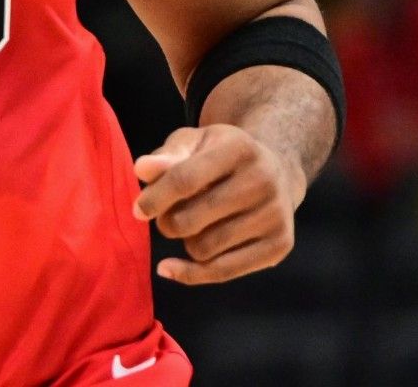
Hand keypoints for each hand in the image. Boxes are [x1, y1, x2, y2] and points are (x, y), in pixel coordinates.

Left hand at [132, 124, 305, 284]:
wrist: (274, 173)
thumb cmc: (219, 157)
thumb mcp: (193, 144)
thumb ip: (166, 157)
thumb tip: (142, 169)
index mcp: (238, 148)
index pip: (184, 180)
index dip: (155, 198)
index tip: (137, 210)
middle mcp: (263, 180)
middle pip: (190, 220)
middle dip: (167, 222)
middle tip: (169, 216)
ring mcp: (275, 215)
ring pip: (203, 248)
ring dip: (185, 242)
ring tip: (194, 225)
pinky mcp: (280, 245)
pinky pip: (223, 272)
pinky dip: (191, 273)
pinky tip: (170, 267)